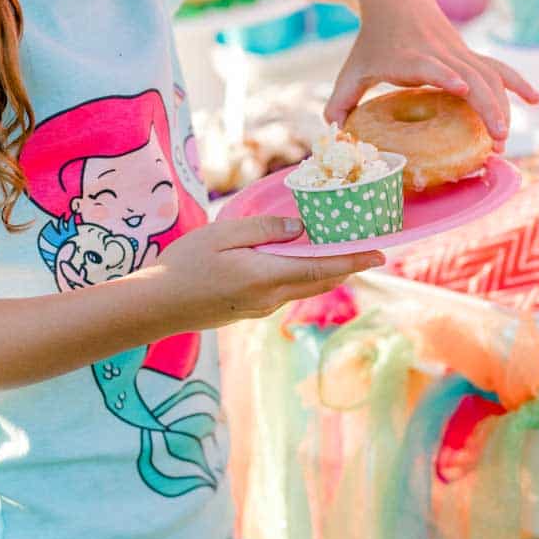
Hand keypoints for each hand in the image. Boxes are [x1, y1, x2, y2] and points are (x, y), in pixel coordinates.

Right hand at [151, 216, 384, 329]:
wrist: (157, 306)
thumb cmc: (185, 265)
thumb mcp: (223, 235)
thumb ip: (264, 230)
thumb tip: (299, 228)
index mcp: (267, 277)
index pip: (321, 268)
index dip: (354, 260)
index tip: (381, 254)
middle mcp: (270, 298)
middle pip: (319, 281)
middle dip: (347, 265)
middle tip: (370, 249)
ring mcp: (261, 308)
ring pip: (304, 287)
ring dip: (325, 271)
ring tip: (341, 251)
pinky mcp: (251, 310)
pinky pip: (286, 291)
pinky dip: (303, 276)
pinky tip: (300, 261)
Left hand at [325, 1, 538, 145]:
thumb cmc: (372, 39)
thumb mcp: (352, 68)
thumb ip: (341, 101)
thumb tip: (334, 134)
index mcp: (408, 55)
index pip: (429, 64)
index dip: (445, 75)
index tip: (460, 87)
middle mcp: (438, 52)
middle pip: (471, 75)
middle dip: (486, 107)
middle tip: (496, 140)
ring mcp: (458, 51)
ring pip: (489, 75)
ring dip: (502, 105)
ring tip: (503, 140)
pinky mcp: (469, 53)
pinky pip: (498, 68)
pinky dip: (517, 83)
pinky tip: (536, 100)